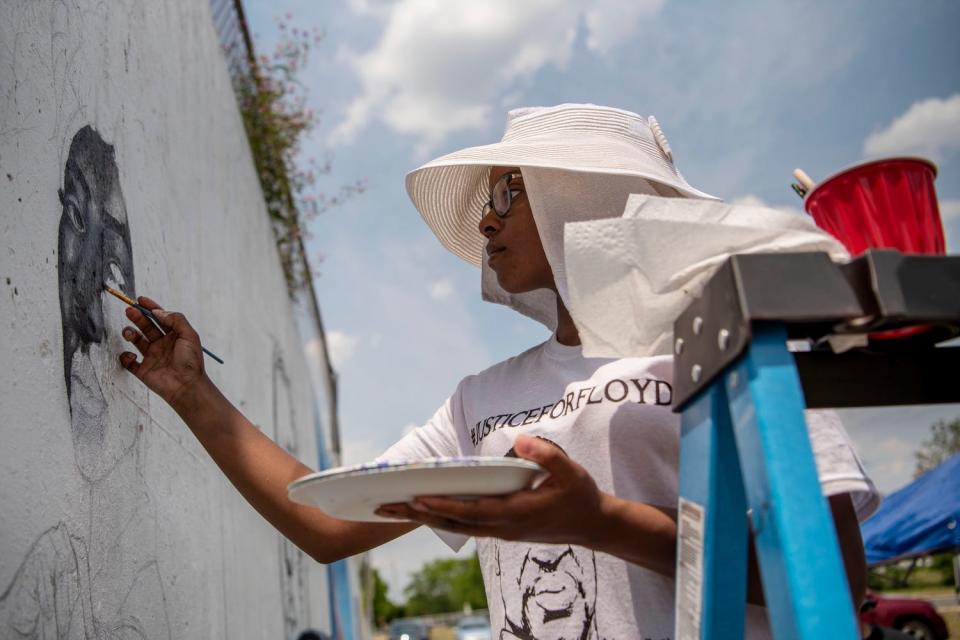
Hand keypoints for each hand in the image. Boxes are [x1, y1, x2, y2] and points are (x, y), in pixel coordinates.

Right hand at [118, 297, 206, 407]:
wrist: (186, 386)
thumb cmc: (190, 361)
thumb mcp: (189, 335)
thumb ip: (175, 319)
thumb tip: (158, 312)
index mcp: (174, 336)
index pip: (160, 318)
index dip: (150, 307)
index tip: (140, 299)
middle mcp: (162, 344)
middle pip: (146, 326)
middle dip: (137, 317)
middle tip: (129, 310)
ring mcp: (152, 357)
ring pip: (136, 340)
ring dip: (130, 333)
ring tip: (129, 333)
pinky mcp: (143, 370)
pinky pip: (129, 362)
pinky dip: (125, 357)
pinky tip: (131, 355)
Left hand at [375, 435, 606, 545]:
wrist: (593, 525)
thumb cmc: (580, 495)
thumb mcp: (570, 471)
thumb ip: (546, 455)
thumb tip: (519, 441)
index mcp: (515, 513)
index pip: (470, 511)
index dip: (442, 505)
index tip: (416, 498)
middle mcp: (502, 527)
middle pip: (452, 522)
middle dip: (418, 514)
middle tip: (384, 507)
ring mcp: (500, 532)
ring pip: (455, 526)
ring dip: (424, 517)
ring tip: (394, 509)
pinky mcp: (501, 530)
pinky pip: (465, 525)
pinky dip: (442, 518)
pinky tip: (425, 509)